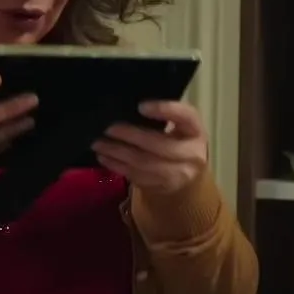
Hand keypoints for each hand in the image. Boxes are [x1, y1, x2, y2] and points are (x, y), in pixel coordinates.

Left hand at [91, 100, 207, 193]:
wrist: (189, 176)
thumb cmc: (178, 142)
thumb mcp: (179, 127)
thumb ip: (163, 116)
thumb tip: (126, 108)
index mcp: (195, 131)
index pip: (186, 117)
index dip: (165, 110)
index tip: (141, 106)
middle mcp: (191, 154)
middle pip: (160, 145)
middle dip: (131, 136)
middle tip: (108, 128)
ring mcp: (177, 174)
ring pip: (144, 163)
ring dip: (117, 153)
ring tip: (98, 143)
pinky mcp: (161, 187)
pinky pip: (136, 176)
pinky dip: (116, 165)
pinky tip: (104, 156)